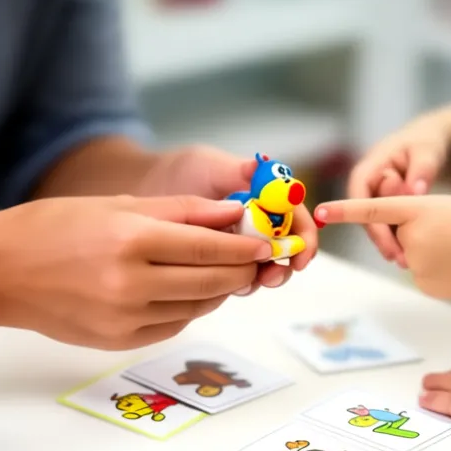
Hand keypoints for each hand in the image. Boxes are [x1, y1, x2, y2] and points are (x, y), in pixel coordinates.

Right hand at [0, 195, 272, 350]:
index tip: (265, 242)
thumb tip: (232, 213)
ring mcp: (122, 318)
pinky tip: (189, 292)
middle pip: (208, 282)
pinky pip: (171, 326)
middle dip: (240, 271)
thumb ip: (181, 211)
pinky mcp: (116, 342)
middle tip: (256, 261)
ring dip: (217, 292)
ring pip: (194, 308)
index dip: (242, 246)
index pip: (207, 247)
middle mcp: (129, 283)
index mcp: (131, 240)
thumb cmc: (55, 227)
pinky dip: (188, 309)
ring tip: (225, 274)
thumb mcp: (119, 204)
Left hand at [138, 145, 318, 292]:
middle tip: (271, 276)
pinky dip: (238, 284)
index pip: (297, 217)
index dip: (304, 236)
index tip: (300, 253)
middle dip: (285, 264)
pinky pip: (237, 278)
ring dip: (263, 277)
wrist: (146, 189)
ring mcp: (240, 244)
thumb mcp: (209, 165)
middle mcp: (258, 222)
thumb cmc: (181, 171)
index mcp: (264, 197)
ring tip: (250, 283)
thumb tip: (263, 165)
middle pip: (286, 247)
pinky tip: (227, 286)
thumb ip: (237, 170)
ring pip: (264, 266)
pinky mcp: (220, 263)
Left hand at [314, 195, 450, 299]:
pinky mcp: (423, 284)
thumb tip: (394, 244)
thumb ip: (412, 215)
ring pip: (407, 252)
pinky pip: (418, 270)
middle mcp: (413, 238)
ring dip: (425, 249)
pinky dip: (433, 267)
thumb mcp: (445, 206)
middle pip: (397, 231)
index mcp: (420, 209)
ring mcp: (417, 265)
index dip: (344, 210)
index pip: (374, 209)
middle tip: (449, 230)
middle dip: (414, 229)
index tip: (320, 212)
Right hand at [346, 116, 449, 266]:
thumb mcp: (426, 152)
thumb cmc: (425, 144)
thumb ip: (421, 170)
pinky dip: (397, 239)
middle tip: (398, 257)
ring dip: (389, 243)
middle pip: (365, 216)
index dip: (364, 218)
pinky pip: (386, 226)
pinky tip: (412, 254)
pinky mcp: (383, 208)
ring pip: (375, 225)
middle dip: (380, 238)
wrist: (426, 145)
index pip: (359, 196)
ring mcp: (373, 198)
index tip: (381, 237)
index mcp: (369, 168)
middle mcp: (366, 186)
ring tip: (407, 261)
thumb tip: (415, 192)